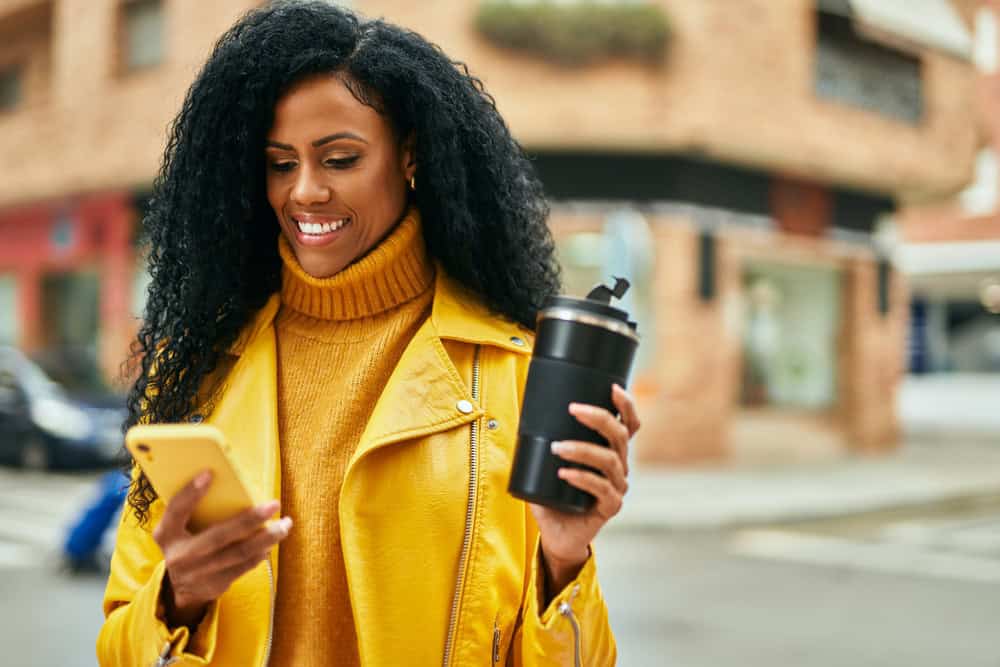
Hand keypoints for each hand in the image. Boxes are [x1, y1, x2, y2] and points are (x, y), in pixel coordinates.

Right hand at [152, 470, 291, 628]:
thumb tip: (226, 482)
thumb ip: (191, 510)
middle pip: (219, 536)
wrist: (178, 589)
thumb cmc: (184, 544)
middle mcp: (180, 555)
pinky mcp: (215, 585)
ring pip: (238, 553)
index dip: (190, 493)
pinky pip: (244, 566)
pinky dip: (261, 552)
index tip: (209, 474)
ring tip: (284, 524)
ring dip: (266, 538)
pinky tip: (272, 540)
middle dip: (250, 519)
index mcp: (167, 534)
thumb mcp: (176, 529)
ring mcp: (198, 573)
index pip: (176, 510)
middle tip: (274, 504)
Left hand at [530, 384, 639, 595]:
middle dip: (598, 418)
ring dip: (583, 449)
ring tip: (558, 447)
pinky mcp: (610, 507)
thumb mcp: (548, 463)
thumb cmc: (553, 495)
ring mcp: (617, 488)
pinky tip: (564, 473)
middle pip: (620, 436)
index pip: (628, 425)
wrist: (556, 534)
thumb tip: (522, 415)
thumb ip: (543, 442)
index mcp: (611, 452)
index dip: (626, 406)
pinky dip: (582, 477)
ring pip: (610, 461)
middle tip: (573, 409)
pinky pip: (602, 489)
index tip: (613, 388)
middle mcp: (619, 467)